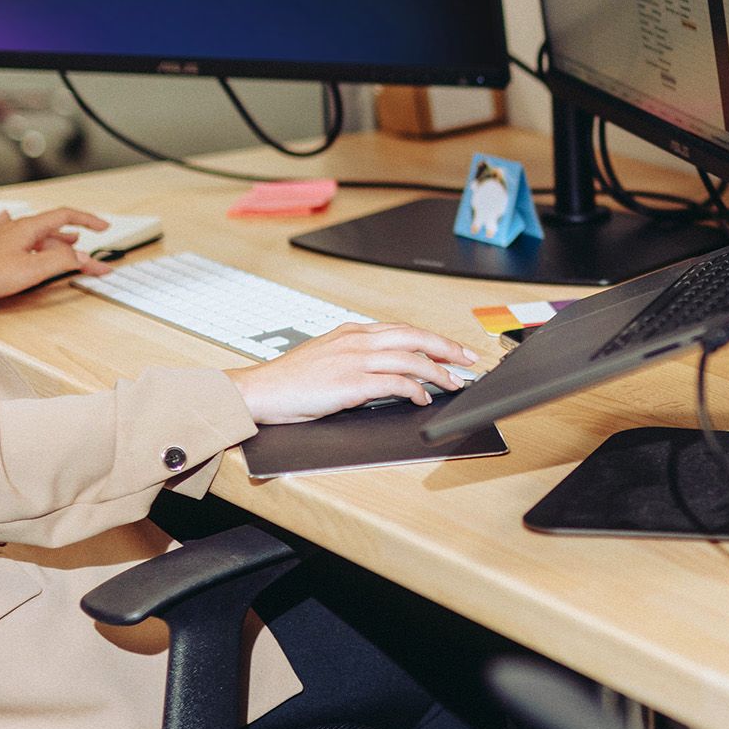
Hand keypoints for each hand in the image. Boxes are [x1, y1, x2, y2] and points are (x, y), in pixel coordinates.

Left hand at [0, 207, 111, 298]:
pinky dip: (22, 233)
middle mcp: (15, 227)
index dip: (88, 220)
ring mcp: (2, 235)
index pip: (65, 216)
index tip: (103, 227)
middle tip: (87, 255)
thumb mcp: (35, 268)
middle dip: (74, 242)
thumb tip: (82, 256)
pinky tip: (9, 220)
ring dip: (54, 241)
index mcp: (28, 227)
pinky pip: (11, 233)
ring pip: (35, 235)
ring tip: (66, 245)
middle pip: (53, 230)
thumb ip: (62, 260)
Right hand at [232, 321, 491, 424]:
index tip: (452, 349)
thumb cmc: (291, 381)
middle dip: (446, 348)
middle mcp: (357, 341)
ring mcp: (354, 360)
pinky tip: (423, 397)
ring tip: (454, 383)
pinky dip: (415, 389)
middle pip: (414, 337)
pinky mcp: (350, 383)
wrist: (260, 391)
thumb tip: (387, 371)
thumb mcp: (328, 357)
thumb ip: (356, 358)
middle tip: (468, 359)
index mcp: (352, 332)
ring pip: (410, 358)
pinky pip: (394, 382)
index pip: (403, 330)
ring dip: (437, 371)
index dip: (432, 339)